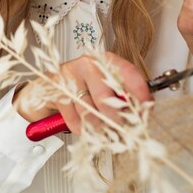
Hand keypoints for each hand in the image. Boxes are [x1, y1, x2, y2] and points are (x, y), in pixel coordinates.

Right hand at [13, 52, 150, 134]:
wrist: (46, 89)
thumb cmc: (82, 88)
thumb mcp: (104, 86)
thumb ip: (122, 95)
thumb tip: (142, 112)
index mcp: (104, 60)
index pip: (126, 72)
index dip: (138, 92)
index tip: (146, 109)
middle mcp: (87, 64)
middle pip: (105, 97)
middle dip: (115, 119)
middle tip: (121, 130)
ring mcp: (68, 76)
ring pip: (89, 111)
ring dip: (99, 128)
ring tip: (103, 132)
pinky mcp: (55, 90)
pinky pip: (74, 118)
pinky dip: (82, 129)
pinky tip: (85, 127)